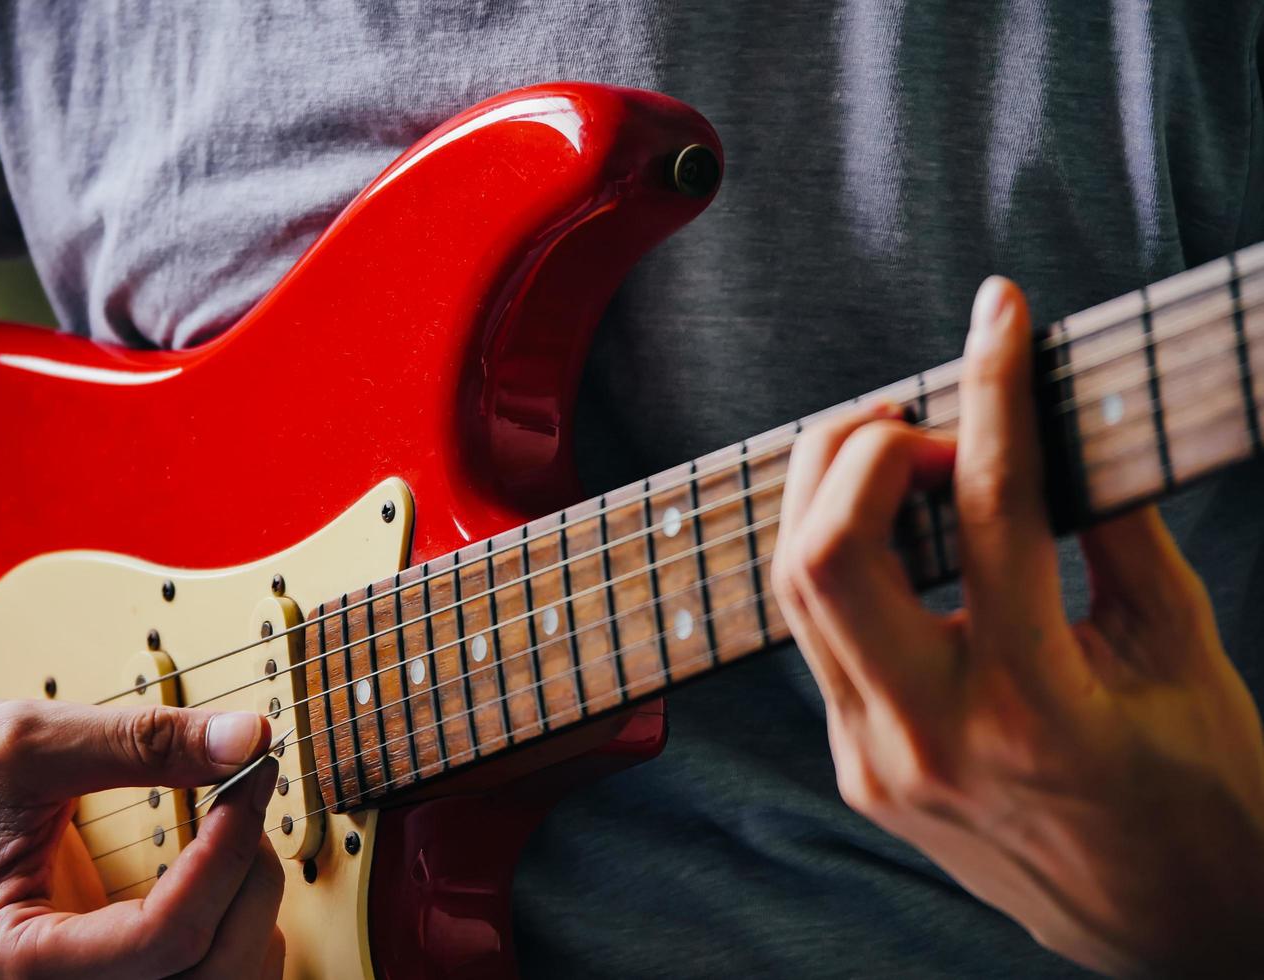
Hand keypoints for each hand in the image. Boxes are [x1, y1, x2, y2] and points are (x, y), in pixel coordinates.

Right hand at [0, 700, 284, 977]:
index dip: (222, 859)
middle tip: (247, 799)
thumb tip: (243, 739)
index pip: (158, 941)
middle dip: (247, 882)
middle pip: (199, 975)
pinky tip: (232, 874)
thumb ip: (142, 741)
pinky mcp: (110, 976)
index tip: (245, 785)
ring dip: (252, 911)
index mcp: (11, 959)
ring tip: (237, 832)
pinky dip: (238, 932)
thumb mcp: (35, 740)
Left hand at [772, 277, 1263, 974]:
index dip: (992, 388)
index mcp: (1039, 710)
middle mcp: (931, 740)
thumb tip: (1061, 421)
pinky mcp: (855, 771)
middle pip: (824, 553)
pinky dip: (842, 562)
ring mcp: (875, 764)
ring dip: (829, 496)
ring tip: (901, 460)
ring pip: (794, 590)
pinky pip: (816, 636)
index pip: (990, 511)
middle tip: (921, 419)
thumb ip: (1118, 533)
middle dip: (857, 448)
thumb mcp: (1184, 657)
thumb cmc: (1203, 797)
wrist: (1170, 937)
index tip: (999, 309)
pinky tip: (896, 536)